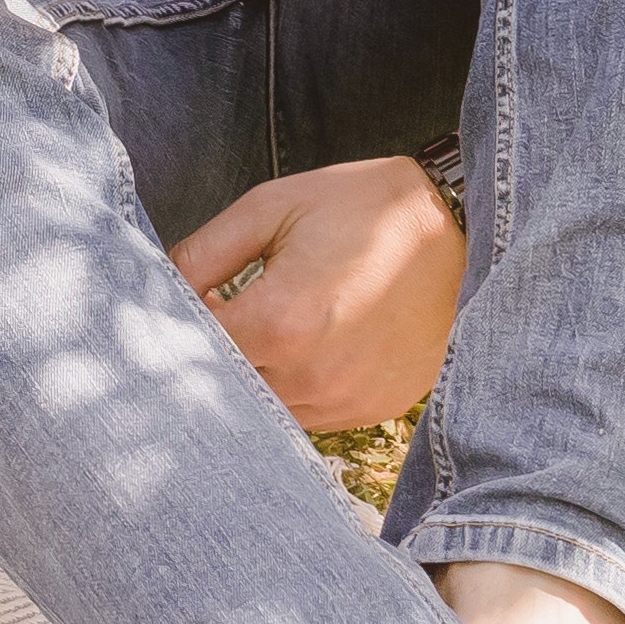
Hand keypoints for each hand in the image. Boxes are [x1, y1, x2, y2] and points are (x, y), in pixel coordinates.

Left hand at [171, 157, 464, 433]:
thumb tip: (159, 282)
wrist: (465, 235)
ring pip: (264, 408)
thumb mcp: (271, 208)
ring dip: (250, 377)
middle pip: (225, 384)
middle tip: (210, 317)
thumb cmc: (362, 209)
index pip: (193, 346)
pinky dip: (289, 390)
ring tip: (259, 329)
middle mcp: (312, 376)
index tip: (181, 299)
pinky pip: (308, 416)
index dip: (175, 322)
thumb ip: (205, 251)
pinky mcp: (373, 410)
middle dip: (207, 354)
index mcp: (280, 323)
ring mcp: (346, 401)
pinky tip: (297, 350)